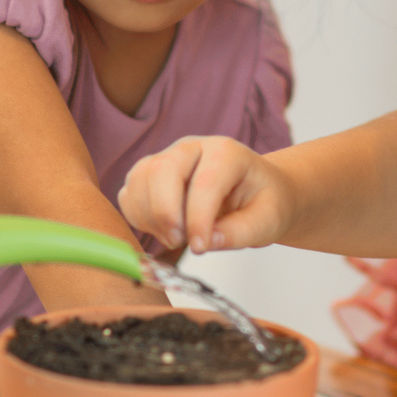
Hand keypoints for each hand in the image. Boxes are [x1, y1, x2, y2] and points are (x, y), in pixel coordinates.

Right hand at [117, 135, 292, 253]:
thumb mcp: (267, 221)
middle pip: (162, 170)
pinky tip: (162, 231)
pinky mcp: (150, 175)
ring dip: (149, 217)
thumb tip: (207, 242)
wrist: (257, 192)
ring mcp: (167, 158)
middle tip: (181, 242)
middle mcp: (192, 147)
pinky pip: (129, 193)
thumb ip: (240, 233)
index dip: (198, 219)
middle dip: (166, 212)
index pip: (204, 182)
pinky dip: (137, 217)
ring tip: (175, 239)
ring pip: (139, 179)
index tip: (201, 248)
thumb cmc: (264, 202)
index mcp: (226, 152)